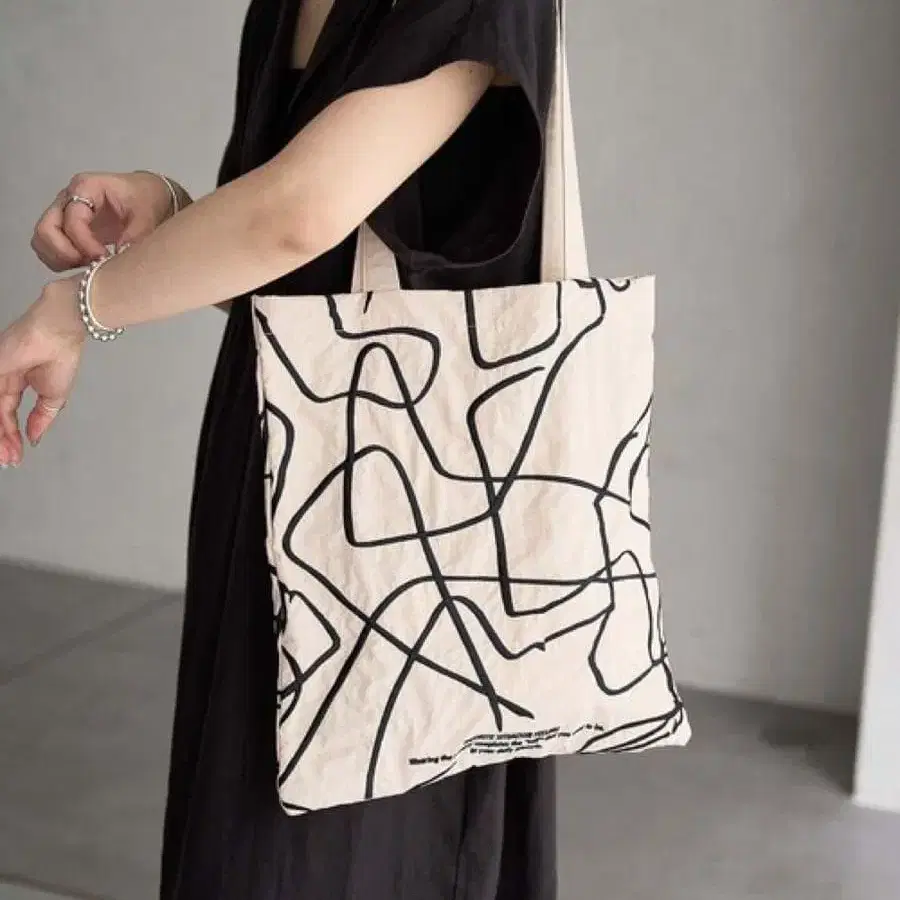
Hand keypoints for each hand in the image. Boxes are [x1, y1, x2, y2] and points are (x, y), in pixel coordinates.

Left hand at [0, 276, 85, 465]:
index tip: (17, 455)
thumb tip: (34, 438)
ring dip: (0, 436)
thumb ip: (42, 418)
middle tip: (9, 460)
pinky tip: (3, 437)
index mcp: (17, 382)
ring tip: (7, 455)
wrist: (60, 332)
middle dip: (4, 441)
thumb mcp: (55, 396)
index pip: (7, 414)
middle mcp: (2, 381)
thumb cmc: (62, 355)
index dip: (11, 436)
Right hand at [31, 171, 174, 271]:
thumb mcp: (148, 214)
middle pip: (46, 229)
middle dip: (66, 253)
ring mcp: (62, 213)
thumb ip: (135, 235)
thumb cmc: (146, 199)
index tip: (104, 257)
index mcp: (87, 187)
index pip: (72, 220)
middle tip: (92, 264)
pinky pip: (48, 248)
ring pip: (42, 240)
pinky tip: (84, 265)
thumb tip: (118, 257)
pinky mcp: (65, 228)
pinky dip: (60, 262)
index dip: (85, 244)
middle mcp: (68, 198)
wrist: (147, 196)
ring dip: (60, 259)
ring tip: (89, 265)